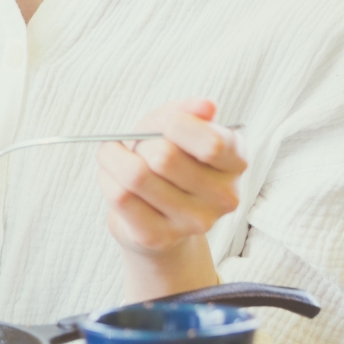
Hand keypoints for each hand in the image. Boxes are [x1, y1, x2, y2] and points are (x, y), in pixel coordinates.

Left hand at [97, 100, 247, 299]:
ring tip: (115, 154)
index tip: (164, 123)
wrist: (156, 212)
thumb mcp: (177, 125)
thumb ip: (188, 110)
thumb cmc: (169, 158)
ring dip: (114, 156)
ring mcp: (194, 222)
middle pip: (164, 157)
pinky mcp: (159, 237)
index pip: (211, 144)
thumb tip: (206, 106)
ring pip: (136, 176)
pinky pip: (120, 197)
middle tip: (136, 142)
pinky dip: (107, 178)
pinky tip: (113, 175)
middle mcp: (223, 197)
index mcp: (236, 162)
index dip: (176, 124)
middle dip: (139, 141)